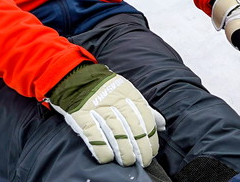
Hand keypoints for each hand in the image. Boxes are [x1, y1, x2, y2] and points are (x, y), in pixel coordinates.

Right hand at [47, 63, 163, 166]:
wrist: (77, 77)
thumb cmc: (107, 89)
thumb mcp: (129, 92)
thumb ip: (145, 109)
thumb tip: (162, 125)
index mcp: (130, 95)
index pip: (145, 119)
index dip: (150, 137)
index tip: (153, 151)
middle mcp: (117, 101)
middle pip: (133, 128)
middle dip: (141, 148)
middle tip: (144, 161)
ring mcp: (99, 108)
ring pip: (116, 133)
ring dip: (124, 151)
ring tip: (128, 162)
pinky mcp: (81, 115)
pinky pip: (93, 135)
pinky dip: (101, 148)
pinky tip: (108, 158)